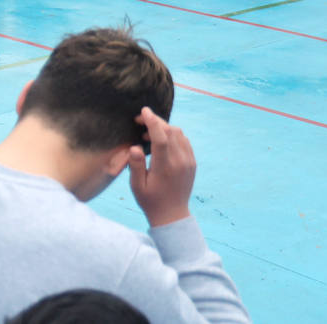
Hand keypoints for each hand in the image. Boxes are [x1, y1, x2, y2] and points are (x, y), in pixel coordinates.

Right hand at [127, 107, 195, 227]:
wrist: (172, 214)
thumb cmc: (150, 200)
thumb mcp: (137, 186)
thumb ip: (135, 166)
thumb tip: (134, 147)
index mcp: (165, 167)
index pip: (161, 138)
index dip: (152, 122)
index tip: (144, 111)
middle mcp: (180, 162)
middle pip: (171, 132)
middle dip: (156, 121)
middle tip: (140, 121)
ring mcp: (188, 162)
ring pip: (179, 134)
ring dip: (164, 128)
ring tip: (148, 134)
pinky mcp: (192, 163)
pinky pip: (184, 141)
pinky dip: (173, 135)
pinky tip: (161, 140)